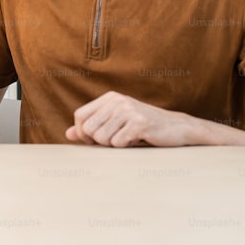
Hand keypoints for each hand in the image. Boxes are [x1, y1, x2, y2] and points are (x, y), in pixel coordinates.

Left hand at [65, 91, 195, 147]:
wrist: (177, 128)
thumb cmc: (143, 127)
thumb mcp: (115, 123)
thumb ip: (91, 127)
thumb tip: (68, 134)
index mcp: (109, 98)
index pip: (79, 116)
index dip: (81, 132)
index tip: (92, 140)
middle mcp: (117, 100)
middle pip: (88, 129)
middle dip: (98, 141)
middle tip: (115, 140)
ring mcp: (129, 110)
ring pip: (102, 138)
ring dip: (113, 145)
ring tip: (128, 138)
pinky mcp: (140, 123)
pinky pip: (117, 143)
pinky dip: (125, 147)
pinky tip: (137, 140)